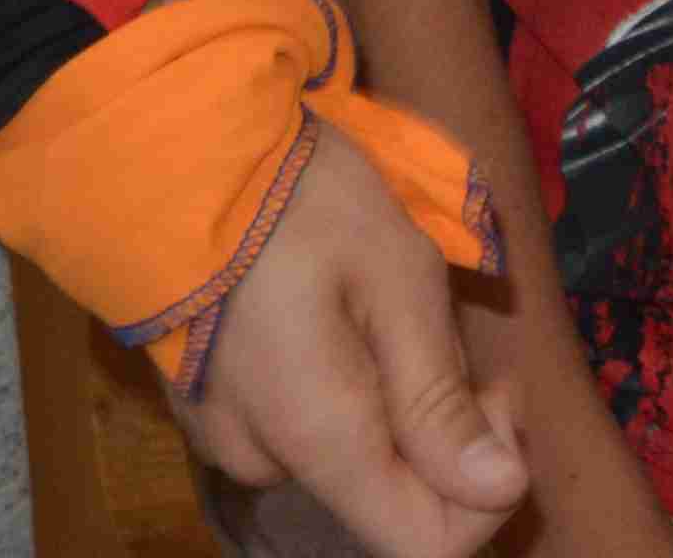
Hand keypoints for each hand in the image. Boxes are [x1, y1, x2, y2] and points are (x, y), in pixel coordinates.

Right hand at [168, 147, 531, 557]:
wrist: (171, 155)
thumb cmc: (299, 204)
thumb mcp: (396, 279)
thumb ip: (438, 396)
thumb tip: (501, 490)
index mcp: (318, 440)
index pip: (425, 546)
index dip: (485, 492)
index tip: (499, 396)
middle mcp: (265, 462)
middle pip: (389, 495)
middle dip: (445, 425)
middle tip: (452, 328)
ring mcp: (227, 437)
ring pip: (345, 454)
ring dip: (391, 398)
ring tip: (389, 303)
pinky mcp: (210, 407)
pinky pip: (297, 425)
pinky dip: (339, 386)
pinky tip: (336, 312)